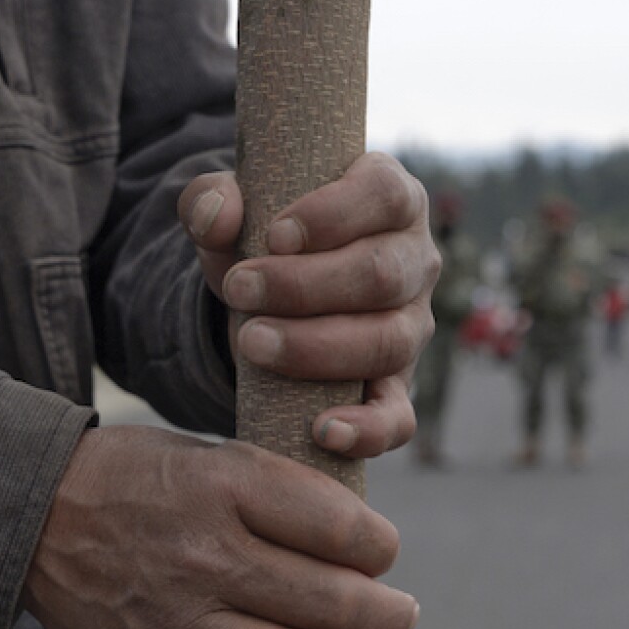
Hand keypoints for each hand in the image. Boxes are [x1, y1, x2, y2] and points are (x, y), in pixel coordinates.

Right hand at [24, 426, 419, 628]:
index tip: (383, 552)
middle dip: (388, 617)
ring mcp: (179, 621)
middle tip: (403, 617)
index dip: (380, 546)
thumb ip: (285, 492)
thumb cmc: (141, 476)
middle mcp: (208, 557)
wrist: (30, 510)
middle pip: (331, 603)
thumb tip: (364, 544)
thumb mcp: (216, 452)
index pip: (340, 528)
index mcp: (229, 487)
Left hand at [178, 153, 439, 458]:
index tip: (273, 235)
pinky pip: (399, 418)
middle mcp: (415, 262)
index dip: (334, 216)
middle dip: (305, 287)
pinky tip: (323, 432)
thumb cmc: (266, 244)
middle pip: (383, 274)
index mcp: (392, 200)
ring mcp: (413, 327)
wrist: (274, 301)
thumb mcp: (235, 215)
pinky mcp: (398, 386)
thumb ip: (212, 202)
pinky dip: (367, 430)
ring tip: (251, 343)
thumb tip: (216, 215)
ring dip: (316, 348)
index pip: (386, 196)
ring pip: (388, 342)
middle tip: (240, 291)